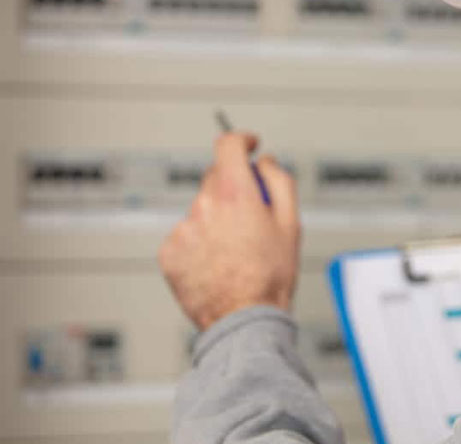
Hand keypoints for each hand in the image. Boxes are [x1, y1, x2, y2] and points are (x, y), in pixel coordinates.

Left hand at [159, 133, 299, 330]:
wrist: (244, 319)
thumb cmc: (270, 276)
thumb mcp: (291, 223)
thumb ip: (279, 181)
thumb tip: (266, 161)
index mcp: (235, 193)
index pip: (228, 145)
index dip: (241, 140)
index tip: (249, 146)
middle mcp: (204, 205)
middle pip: (215, 179)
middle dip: (233, 190)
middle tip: (252, 218)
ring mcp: (183, 229)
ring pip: (201, 211)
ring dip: (216, 220)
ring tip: (235, 252)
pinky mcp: (169, 252)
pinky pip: (186, 236)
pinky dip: (200, 243)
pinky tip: (217, 264)